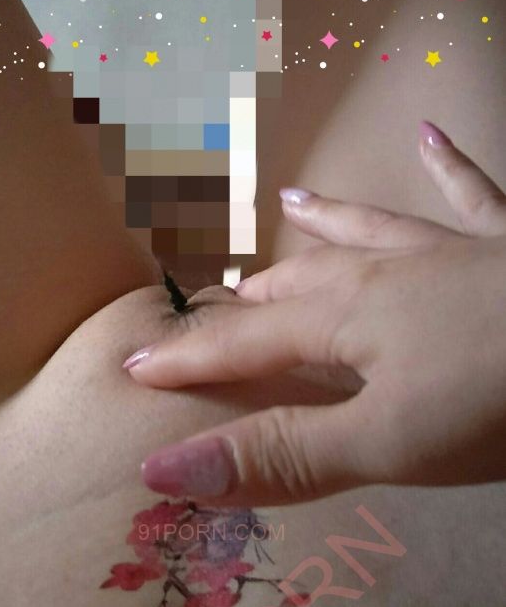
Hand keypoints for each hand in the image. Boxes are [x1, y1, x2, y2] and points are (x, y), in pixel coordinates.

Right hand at [125, 121, 505, 506]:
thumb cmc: (494, 397)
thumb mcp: (385, 443)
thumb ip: (280, 456)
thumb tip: (162, 469)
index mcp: (346, 322)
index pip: (244, 344)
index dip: (189, 359)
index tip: (137, 365)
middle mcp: (387, 276)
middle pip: (300, 286)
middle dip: (252, 298)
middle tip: (217, 300)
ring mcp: (449, 253)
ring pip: (370, 234)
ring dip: (328, 226)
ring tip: (292, 206)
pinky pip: (473, 198)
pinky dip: (452, 171)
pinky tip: (434, 137)